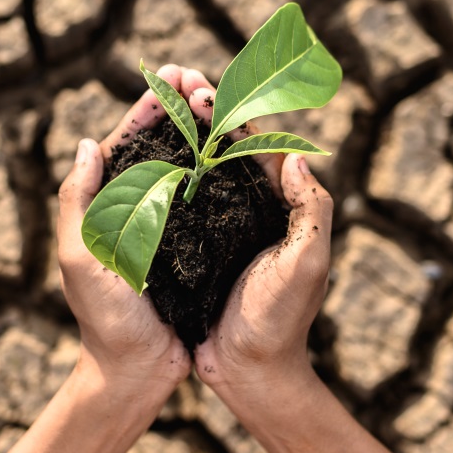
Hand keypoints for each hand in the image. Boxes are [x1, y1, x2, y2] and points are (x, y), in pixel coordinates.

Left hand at [57, 64, 191, 397]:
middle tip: (203, 78)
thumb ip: (77, 202)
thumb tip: (87, 144)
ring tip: (223, 101)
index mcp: (106, 205)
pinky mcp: (195, 243)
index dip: (148, 106)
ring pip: (187, 165)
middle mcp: (138, 208)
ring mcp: (167, 224)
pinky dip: (221, 170)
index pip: (125, 143)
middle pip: (160, 146)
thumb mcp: (81, 258)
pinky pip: (209, 198)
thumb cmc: (105, 319)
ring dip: (202, 131)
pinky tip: (240, 151)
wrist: (137, 370)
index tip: (170, 76)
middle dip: (180, 108)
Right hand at [179, 69, 333, 395]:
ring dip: (179, 134)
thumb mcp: (307, 263)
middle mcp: (248, 209)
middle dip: (200, 111)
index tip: (201, 87)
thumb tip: (298, 155)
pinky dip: (162, 176)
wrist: (249, 372)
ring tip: (155, 104)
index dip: (230, 112)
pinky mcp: (193, 248)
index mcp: (278, 206)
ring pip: (198, 169)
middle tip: (174, 79)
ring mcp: (219, 227)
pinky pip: (177, 203)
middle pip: (223, 148)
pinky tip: (140, 158)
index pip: (255, 145)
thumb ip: (313, 210)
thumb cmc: (281, 320)